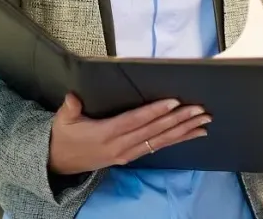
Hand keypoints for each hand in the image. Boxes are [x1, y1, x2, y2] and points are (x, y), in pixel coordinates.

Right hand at [49, 94, 209, 174]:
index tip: (174, 102)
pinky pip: (159, 148)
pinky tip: (195, 134)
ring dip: (184, 130)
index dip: (154, 112)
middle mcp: (121, 146)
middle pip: (154, 131)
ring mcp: (128, 153)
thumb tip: (73, 97)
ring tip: (204, 121)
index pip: (135, 121)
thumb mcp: (62, 121)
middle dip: (178, 120)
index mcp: (105, 134)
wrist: (58, 164)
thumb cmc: (63, 137)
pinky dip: (178, 140)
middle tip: (200, 110)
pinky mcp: (132, 156)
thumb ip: (69, 109)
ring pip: (161, 141)